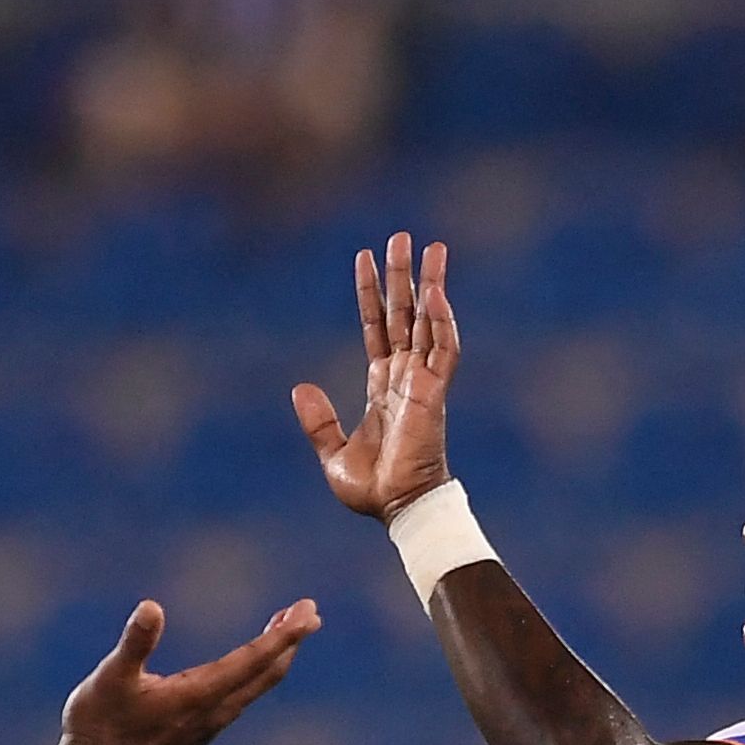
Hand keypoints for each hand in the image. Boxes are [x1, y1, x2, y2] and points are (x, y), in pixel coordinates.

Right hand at [55, 596, 319, 744]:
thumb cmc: (98, 726)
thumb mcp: (111, 677)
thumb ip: (135, 643)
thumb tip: (152, 608)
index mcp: (198, 696)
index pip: (254, 660)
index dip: (284, 635)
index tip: (308, 612)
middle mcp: (212, 714)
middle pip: (265, 674)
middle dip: (289, 641)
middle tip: (310, 612)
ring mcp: (206, 728)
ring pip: (254, 688)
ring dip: (273, 657)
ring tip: (285, 629)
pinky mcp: (196, 735)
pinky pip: (239, 699)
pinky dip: (253, 675)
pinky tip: (247, 667)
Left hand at [292, 232, 460, 521]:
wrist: (398, 509)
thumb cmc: (373, 489)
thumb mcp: (332, 453)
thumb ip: (318, 420)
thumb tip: (300, 387)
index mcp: (382, 386)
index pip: (376, 327)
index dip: (370, 292)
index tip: (365, 256)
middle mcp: (405, 377)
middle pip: (404, 313)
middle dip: (403, 275)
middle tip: (403, 235)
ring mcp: (422, 382)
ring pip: (428, 321)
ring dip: (430, 284)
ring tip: (431, 247)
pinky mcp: (435, 393)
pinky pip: (443, 350)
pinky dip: (442, 321)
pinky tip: (436, 293)